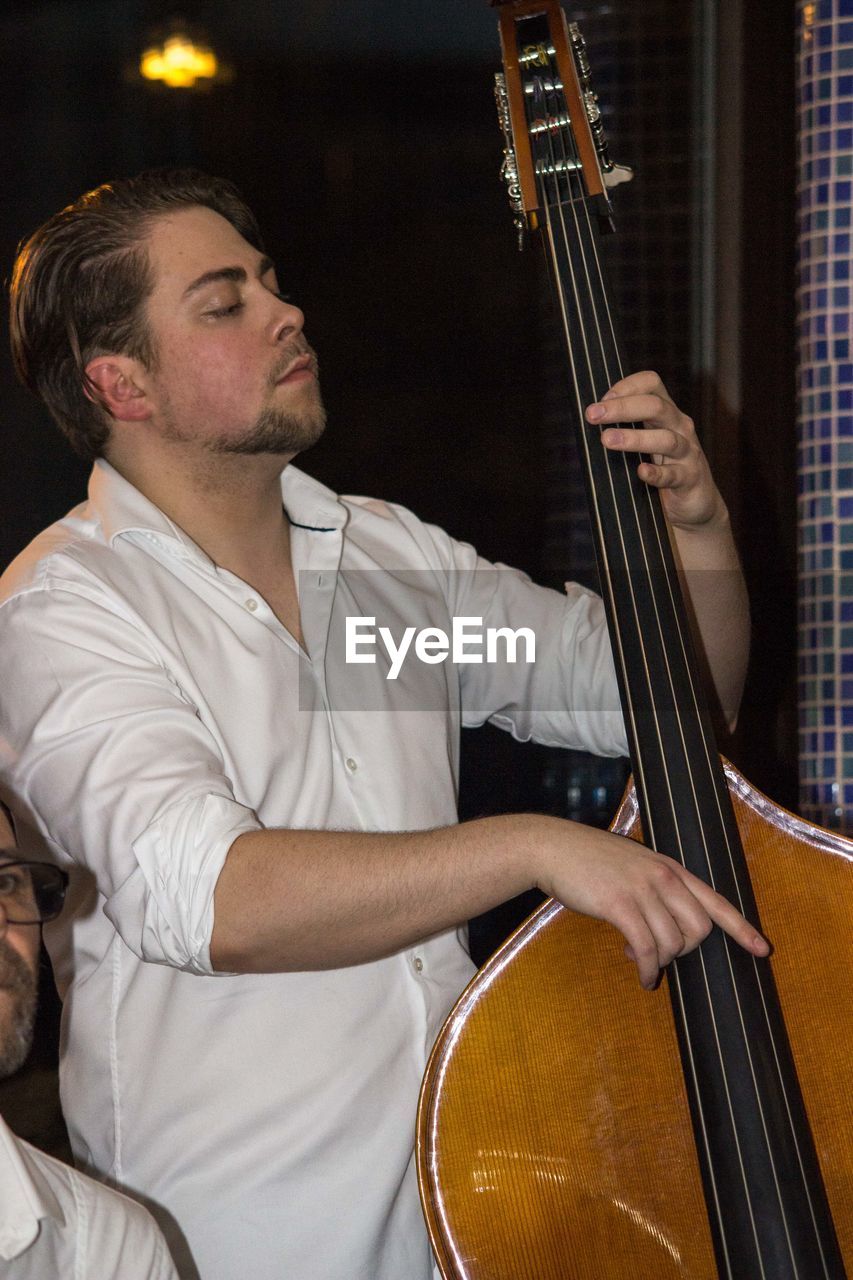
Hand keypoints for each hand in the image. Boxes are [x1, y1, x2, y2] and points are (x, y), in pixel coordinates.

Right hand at [533, 819, 769, 988]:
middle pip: (699, 929)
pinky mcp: (619, 904)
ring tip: (639, 960)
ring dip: (660, 962)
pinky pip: (646, 948)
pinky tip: (641, 976)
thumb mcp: (633, 866)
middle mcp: (663, 876)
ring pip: (672, 942)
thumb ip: (655, 889)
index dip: (741, 928)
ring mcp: (642, 889)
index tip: (762, 949)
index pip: (716, 900)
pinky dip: (647, 969)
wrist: (553, 848)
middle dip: (684, 951)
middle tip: (661, 953)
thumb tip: (666, 929)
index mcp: (670, 868)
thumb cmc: (590, 861)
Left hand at [585, 370, 724, 529]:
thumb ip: (625, 429)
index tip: (601, 400)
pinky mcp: (690, 479)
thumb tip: (588, 422)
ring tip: (608, 439)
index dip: (626, 386)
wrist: (696, 503)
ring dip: (635, 438)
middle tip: (593, 415)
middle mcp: (679, 427)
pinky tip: (641, 472)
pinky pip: (673, 474)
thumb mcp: (647, 442)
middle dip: (622, 408)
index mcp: (666, 413)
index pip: (651, 384)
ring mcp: (688, 452)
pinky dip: (657, 473)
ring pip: (666, 439)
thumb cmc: (664, 468)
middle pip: (656, 406)